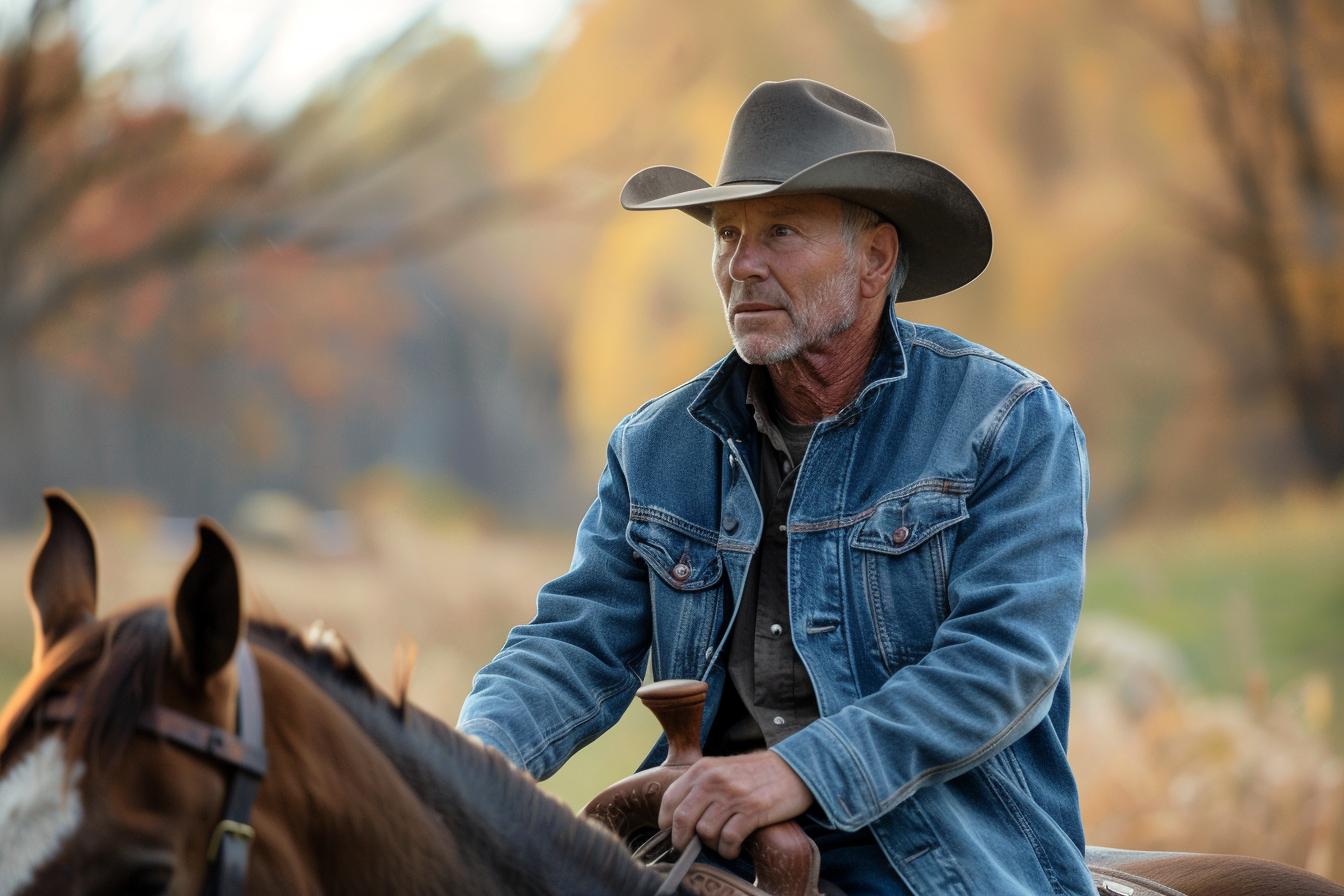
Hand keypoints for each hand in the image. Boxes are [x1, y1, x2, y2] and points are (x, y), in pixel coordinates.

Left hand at [658, 751, 813, 858]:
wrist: (793, 768)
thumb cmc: (755, 774)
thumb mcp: (722, 769)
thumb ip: (700, 787)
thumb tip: (678, 818)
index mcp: (703, 769)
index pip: (670, 799)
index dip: (666, 822)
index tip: (671, 833)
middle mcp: (714, 780)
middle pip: (682, 819)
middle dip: (681, 840)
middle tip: (687, 848)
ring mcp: (733, 795)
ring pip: (705, 832)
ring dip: (710, 846)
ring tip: (720, 844)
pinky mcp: (752, 810)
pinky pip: (728, 840)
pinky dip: (728, 850)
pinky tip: (733, 848)